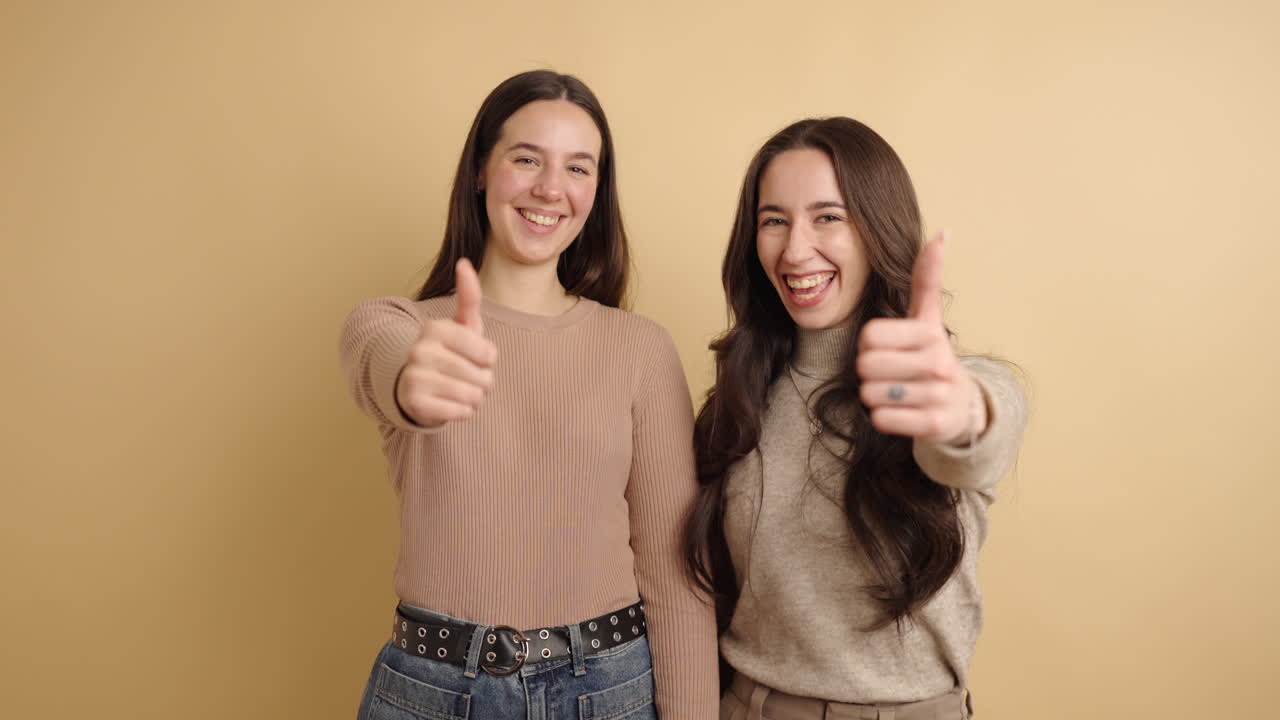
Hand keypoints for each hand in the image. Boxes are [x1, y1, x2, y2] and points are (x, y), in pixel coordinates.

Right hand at [395, 259, 497, 427]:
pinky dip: (463, 412)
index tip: (475, 357)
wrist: (416, 386)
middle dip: (483, 382)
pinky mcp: (414, 403)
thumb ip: (469, 296)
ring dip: (474, 398)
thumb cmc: (450, 353)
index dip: (489, 360)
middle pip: (483, 377)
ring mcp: (415, 376)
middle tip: (466, 377)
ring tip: (459, 390)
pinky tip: (450, 403)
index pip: (488, 353)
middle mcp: (420, 350)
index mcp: (435, 328)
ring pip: (473, 396)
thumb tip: (464, 262)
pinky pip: (461, 413)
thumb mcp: (462, 326)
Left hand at [856, 232, 985, 444]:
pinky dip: (884, 417)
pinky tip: (902, 410)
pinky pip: (883, 419)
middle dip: (869, 372)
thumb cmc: (931, 356)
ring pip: (871, 395)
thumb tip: (942, 233)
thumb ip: (927, 277)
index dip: (869, 344)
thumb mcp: (929, 318)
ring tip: (897, 391)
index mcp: (930, 334)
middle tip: (890, 373)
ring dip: (876, 395)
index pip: (868, 336)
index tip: (888, 347)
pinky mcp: (935, 424)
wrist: (963, 406)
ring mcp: (939, 395)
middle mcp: (938, 363)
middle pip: (866, 366)